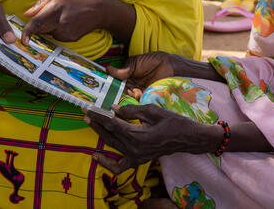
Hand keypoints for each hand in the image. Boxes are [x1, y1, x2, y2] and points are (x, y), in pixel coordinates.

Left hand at [21, 0, 105, 44]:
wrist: (100, 9)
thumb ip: (41, 4)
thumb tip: (26, 14)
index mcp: (56, 8)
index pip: (37, 22)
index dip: (27, 32)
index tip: (22, 41)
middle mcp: (60, 21)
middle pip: (41, 29)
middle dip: (40, 25)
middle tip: (51, 16)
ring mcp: (67, 32)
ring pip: (50, 34)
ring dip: (51, 28)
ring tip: (65, 17)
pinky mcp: (71, 38)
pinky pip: (58, 37)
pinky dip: (60, 32)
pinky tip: (71, 23)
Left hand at [85, 104, 220, 174]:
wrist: (188, 138)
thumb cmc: (174, 122)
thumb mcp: (153, 111)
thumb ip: (132, 110)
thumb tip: (114, 109)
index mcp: (138, 136)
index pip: (113, 124)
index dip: (100, 115)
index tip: (89, 108)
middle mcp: (135, 149)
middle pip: (110, 135)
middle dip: (97, 123)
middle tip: (86, 112)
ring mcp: (136, 157)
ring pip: (112, 146)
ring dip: (100, 134)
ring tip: (91, 123)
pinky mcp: (139, 160)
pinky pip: (119, 166)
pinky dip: (107, 164)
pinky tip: (97, 156)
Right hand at [107, 52, 176, 99]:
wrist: (169, 66)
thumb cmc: (152, 61)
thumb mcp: (135, 63)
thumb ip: (123, 69)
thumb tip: (107, 69)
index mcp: (126, 78)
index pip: (115, 86)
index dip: (110, 89)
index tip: (103, 92)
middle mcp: (131, 88)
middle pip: (120, 96)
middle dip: (116, 99)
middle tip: (111, 100)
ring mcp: (139, 94)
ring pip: (128, 101)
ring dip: (126, 103)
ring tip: (122, 103)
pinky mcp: (147, 99)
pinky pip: (139, 104)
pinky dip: (136, 106)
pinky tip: (133, 105)